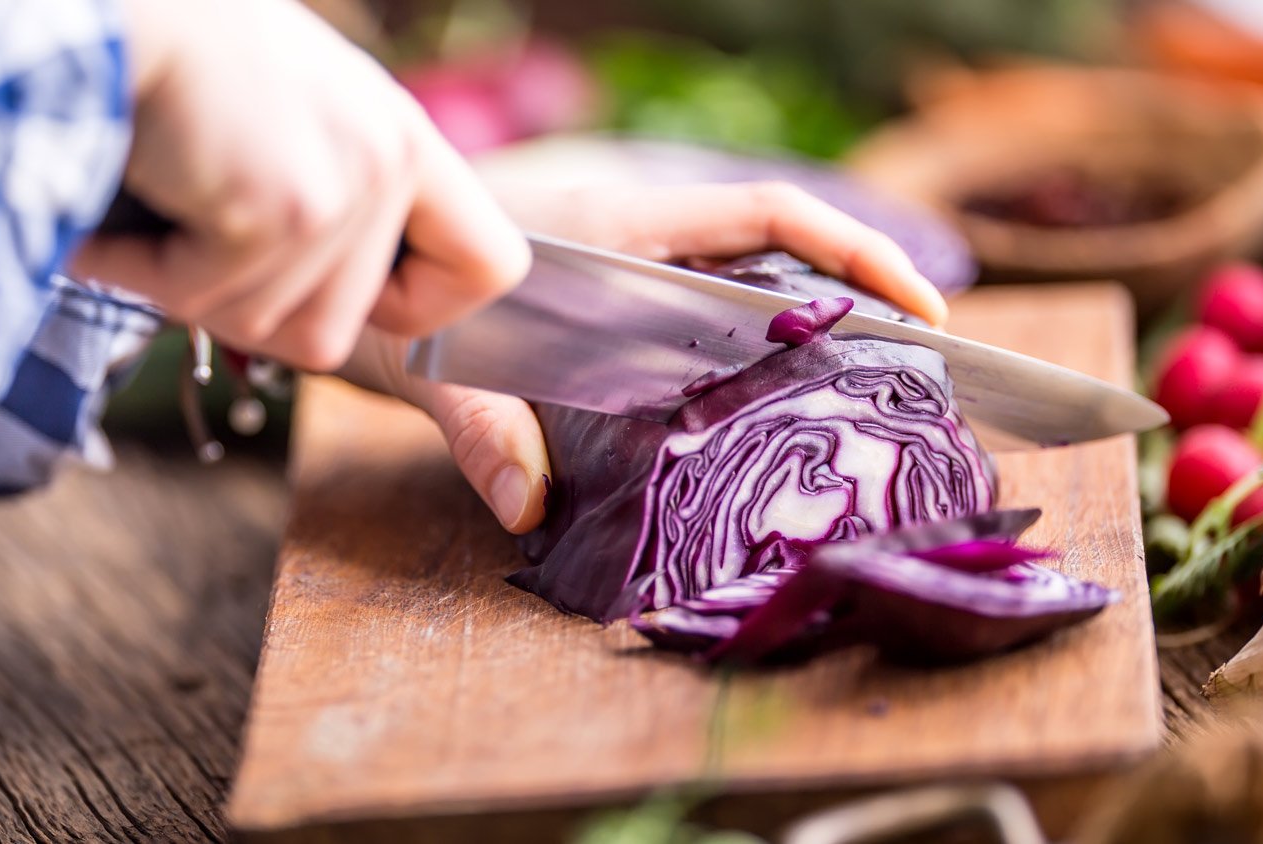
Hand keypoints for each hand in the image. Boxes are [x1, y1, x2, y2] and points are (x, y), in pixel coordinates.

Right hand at [70, 0, 529, 371]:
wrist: (101, 2)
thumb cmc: (177, 63)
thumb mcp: (293, 128)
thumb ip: (336, 210)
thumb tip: (326, 322)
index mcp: (404, 142)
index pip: (492, 266)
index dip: (417, 307)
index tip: (357, 294)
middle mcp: (390, 160)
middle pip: (334, 334)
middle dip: (242, 307)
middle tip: (189, 235)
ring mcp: (344, 187)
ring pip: (267, 329)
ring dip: (183, 284)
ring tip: (158, 197)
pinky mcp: (282, 209)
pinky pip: (203, 299)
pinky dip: (137, 267)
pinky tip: (124, 198)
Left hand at [341, 182, 949, 532]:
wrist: (340, 258)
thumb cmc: (389, 292)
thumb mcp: (433, 367)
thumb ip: (481, 431)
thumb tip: (530, 511)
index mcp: (616, 230)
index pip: (764, 218)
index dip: (853, 251)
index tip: (922, 307)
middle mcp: (634, 240)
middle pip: (778, 254)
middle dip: (859, 299)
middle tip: (920, 376)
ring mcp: (626, 269)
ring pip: (745, 286)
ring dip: (811, 327)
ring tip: (866, 397)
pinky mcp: (608, 302)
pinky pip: (701, 315)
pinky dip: (748, 350)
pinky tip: (764, 408)